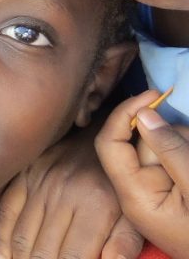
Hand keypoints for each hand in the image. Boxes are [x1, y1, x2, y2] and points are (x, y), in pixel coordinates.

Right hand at [0, 127, 142, 258]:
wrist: (103, 135)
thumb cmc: (119, 183)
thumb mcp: (133, 212)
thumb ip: (123, 243)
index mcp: (94, 206)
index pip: (73, 257)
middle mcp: (63, 194)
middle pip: (43, 250)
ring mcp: (41, 182)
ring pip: (23, 234)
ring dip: (20, 258)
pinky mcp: (26, 173)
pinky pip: (8, 209)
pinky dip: (4, 237)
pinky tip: (5, 256)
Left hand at [96, 91, 188, 258]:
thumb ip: (170, 150)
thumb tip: (142, 113)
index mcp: (134, 196)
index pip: (109, 144)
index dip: (124, 113)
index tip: (153, 95)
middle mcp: (136, 192)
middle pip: (140, 142)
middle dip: (172, 136)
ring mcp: (154, 191)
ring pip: (161, 147)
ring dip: (183, 143)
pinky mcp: (169, 190)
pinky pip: (173, 158)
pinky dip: (185, 152)